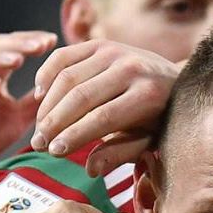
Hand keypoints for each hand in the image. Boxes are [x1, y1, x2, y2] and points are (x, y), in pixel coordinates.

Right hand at [31, 40, 179, 174]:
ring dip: (47, 105)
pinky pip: (62, 57)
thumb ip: (120, 153)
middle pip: (81, 96)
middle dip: (55, 123)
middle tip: (38, 144)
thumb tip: (91, 169)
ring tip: (39, 129)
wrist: (174, 80)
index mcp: (148, 95)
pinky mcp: (100, 43)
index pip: (103, 117)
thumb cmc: (159, 118)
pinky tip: (39, 99)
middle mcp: (132, 68)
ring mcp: (115, 51)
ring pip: (67, 77)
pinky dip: (45, 76)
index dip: (75, 134)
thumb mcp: (147, 140)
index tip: (53, 151)